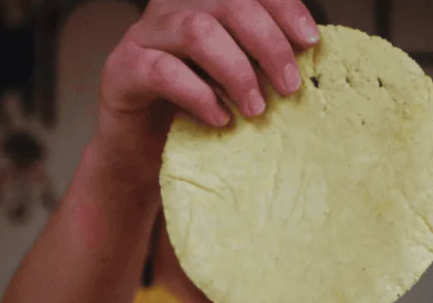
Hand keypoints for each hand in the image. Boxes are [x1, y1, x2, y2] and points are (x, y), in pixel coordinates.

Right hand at [91, 0, 319, 177]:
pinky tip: (219, 118)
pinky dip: (198, 95)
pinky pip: (161, 71)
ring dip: (236, 69)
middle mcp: (172, 10)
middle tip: (289, 86)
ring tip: (256, 108)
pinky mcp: (121, 71)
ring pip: (196, 29)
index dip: (283, 7)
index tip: (311, 41)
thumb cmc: (194, 115)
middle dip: (267, 42)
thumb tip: (309, 57)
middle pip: (227, 1)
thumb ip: (261, 63)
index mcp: (203, 4)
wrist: (142, 156)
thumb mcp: (235, 82)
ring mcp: (143, 37)